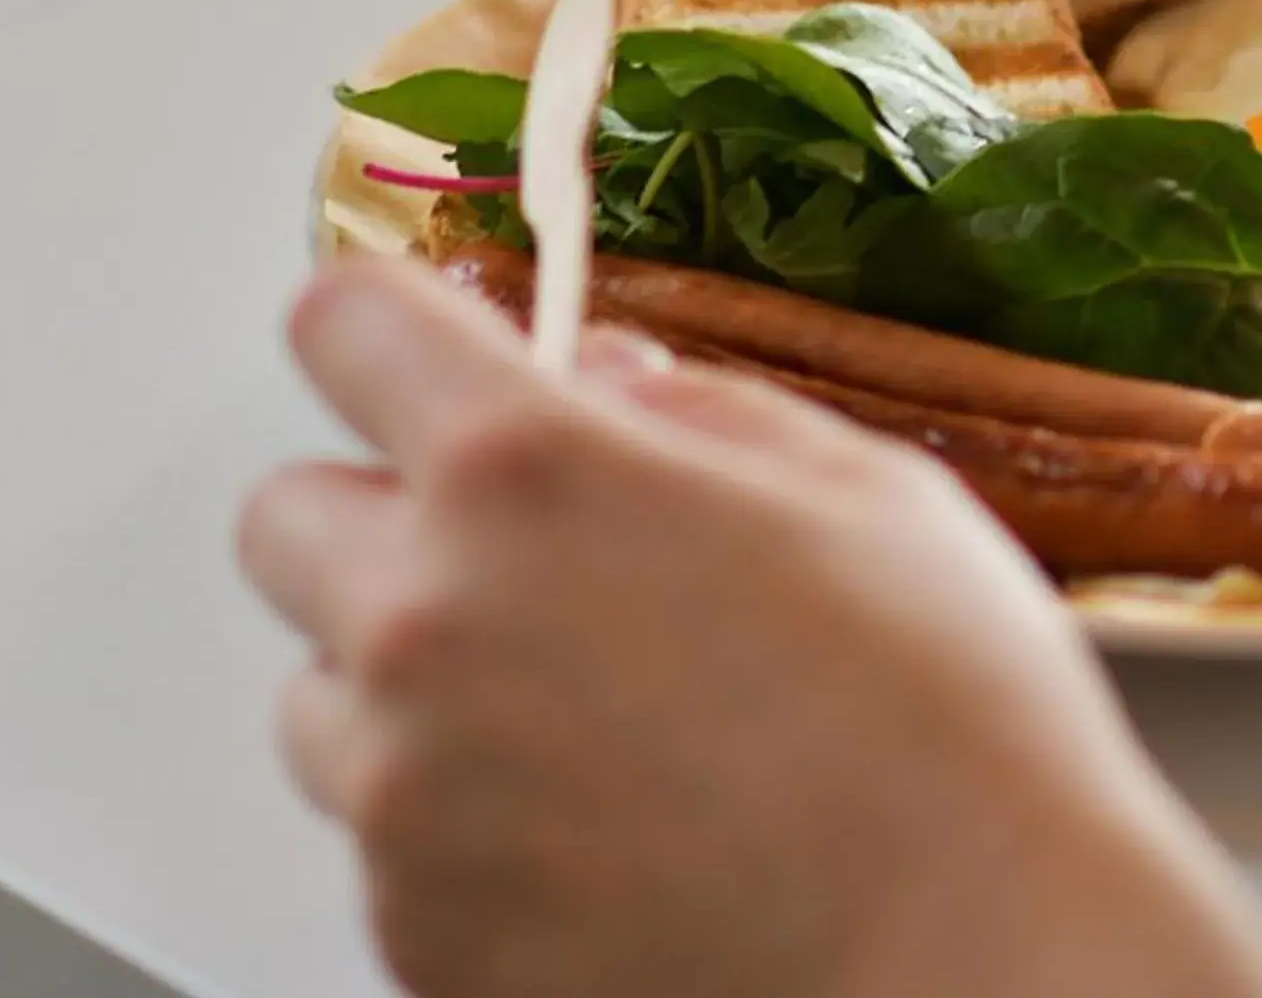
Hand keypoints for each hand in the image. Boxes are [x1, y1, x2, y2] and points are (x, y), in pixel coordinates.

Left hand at [239, 256, 1261, 997]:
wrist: (976, 961)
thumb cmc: (954, 731)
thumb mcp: (874, 495)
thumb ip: (707, 415)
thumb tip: (614, 384)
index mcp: (531, 475)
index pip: (347, 326)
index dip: (395, 332)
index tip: (435, 356)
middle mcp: (429, 623)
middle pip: (285, 518)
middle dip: (390, 516)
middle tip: (535, 555)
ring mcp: (405, 797)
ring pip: (324, 697)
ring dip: (412, 683)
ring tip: (588, 718)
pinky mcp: (416, 933)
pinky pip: (385, 844)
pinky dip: (462, 825)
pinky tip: (613, 828)